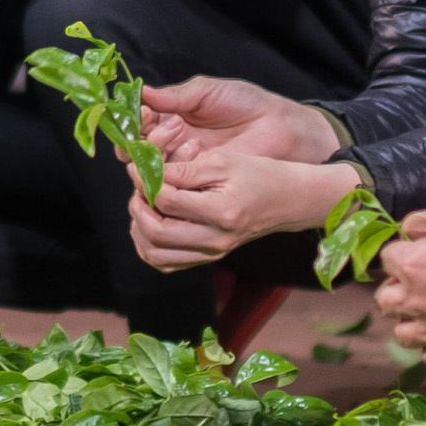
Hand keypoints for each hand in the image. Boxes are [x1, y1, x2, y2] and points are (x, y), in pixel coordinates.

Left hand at [132, 145, 354, 270]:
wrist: (287, 201)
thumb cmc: (259, 175)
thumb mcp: (224, 162)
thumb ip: (185, 170)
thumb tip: (148, 174)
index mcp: (221, 213)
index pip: (167, 201)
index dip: (145, 182)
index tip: (139, 167)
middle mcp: (214, 240)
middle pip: (156, 233)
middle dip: (138, 208)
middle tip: (138, 187)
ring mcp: (211, 253)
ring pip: (156, 254)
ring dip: (139, 229)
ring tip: (142, 205)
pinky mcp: (207, 258)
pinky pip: (167, 263)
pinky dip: (150, 246)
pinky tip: (150, 224)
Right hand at [142, 74, 337, 166]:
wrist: (278, 127)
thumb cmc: (246, 103)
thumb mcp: (207, 92)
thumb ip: (175, 95)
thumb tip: (142, 93)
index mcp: (169, 117)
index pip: (137, 124)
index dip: (134, 119)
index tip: (144, 111)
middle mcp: (170, 143)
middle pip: (135, 148)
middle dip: (142, 136)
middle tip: (163, 121)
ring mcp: (182, 164)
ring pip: (150, 166)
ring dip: (159, 147)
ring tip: (182, 130)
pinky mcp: (196, 182)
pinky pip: (172, 181)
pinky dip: (176, 165)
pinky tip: (195, 148)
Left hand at [372, 197, 425, 367]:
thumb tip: (408, 234)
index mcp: (410, 263)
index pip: (386, 261)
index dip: (403, 258)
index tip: (416, 258)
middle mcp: (413, 299)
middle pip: (386, 300)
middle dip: (400, 292)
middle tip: (420, 288)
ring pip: (402, 334)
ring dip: (412, 323)